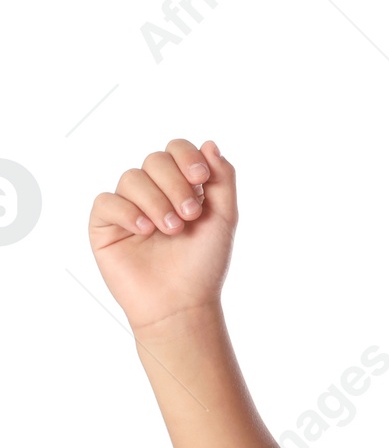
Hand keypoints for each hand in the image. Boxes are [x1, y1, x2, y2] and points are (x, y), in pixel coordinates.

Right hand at [89, 137, 237, 332]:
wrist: (182, 303)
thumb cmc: (203, 265)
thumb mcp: (224, 218)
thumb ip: (222, 179)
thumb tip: (209, 143)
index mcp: (181, 186)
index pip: (176, 150)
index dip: (186, 156)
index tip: (201, 179)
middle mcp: (153, 193)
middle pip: (155, 160)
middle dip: (175, 183)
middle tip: (189, 215)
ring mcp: (127, 207)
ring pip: (132, 178)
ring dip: (156, 201)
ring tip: (171, 230)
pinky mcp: (105, 226)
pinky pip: (107, 201)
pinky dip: (127, 212)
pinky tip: (144, 230)